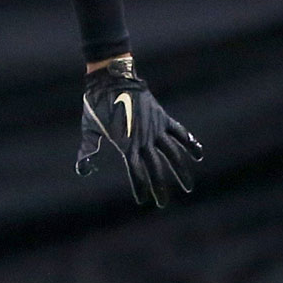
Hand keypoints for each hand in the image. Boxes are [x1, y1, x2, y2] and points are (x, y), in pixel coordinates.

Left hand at [75, 56, 201, 207]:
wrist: (112, 79)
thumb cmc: (96, 105)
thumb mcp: (89, 129)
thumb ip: (87, 151)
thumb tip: (84, 171)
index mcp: (126, 144)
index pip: (136, 171)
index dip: (141, 187)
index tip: (144, 200)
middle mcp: (143, 138)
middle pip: (156, 167)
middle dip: (161, 187)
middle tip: (164, 203)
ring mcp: (155, 128)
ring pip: (173, 153)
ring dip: (181, 171)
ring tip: (188, 188)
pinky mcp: (162, 118)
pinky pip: (180, 132)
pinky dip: (190, 143)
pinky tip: (198, 155)